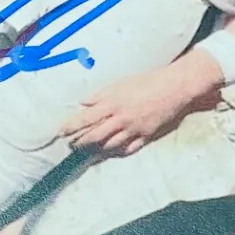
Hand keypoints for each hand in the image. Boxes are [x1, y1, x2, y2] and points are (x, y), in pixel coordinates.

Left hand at [59, 57, 221, 157]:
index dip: (71, 127)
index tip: (60, 133)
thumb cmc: (146, 82)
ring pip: (109, 145)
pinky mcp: (146, 135)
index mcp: (112, 104)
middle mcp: (120, 119)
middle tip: (71, 145)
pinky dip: (118, 152)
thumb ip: (100, 95)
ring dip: (96, 149)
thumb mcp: (120, 84)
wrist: (174, 88)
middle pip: (94, 136)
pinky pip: (129, 148)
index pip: (85, 118)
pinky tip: (111, 153)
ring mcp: (133, 129)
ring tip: (88, 151)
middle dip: (80, 142)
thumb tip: (83, 102)